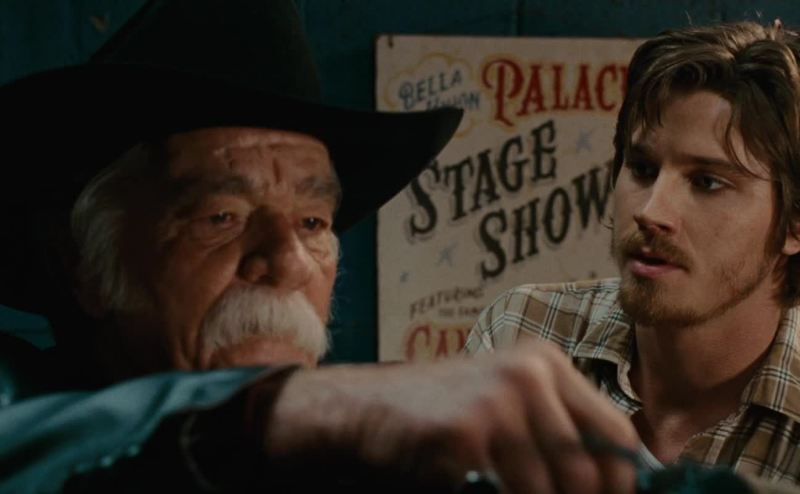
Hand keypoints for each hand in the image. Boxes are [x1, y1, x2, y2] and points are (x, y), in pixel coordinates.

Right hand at [254, 341, 638, 493]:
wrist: (368, 409)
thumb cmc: (442, 415)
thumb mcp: (507, 407)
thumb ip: (556, 432)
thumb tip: (613, 482)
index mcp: (545, 363)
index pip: (616, 431)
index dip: (623, 482)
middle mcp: (528, 374)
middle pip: (589, 467)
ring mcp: (497, 400)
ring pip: (552, 489)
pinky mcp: (466, 431)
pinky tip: (479, 493)